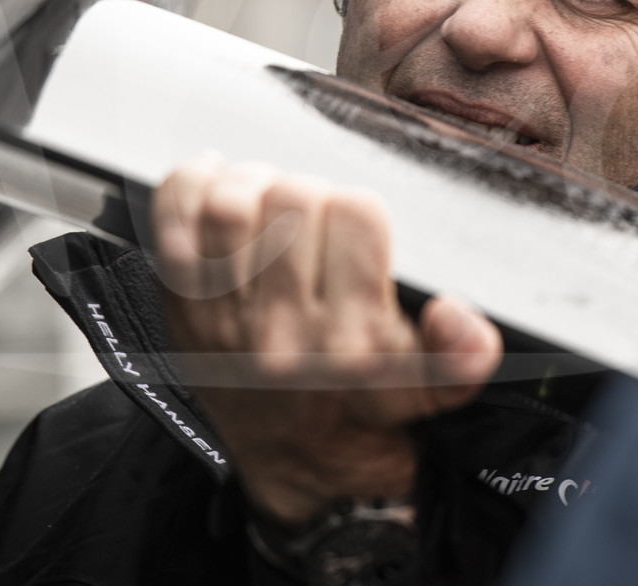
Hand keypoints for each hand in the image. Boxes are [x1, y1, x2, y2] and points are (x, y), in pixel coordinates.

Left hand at [151, 155, 502, 523]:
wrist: (299, 458)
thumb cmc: (363, 406)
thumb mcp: (433, 389)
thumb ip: (464, 353)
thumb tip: (458, 316)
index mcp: (351, 339)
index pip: (357, 214)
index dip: (359, 209)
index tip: (356, 227)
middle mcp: (284, 329)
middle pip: (292, 199)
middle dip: (308, 193)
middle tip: (313, 214)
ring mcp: (225, 317)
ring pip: (231, 203)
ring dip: (251, 183)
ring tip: (267, 196)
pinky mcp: (183, 308)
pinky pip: (173, 223)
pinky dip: (189, 186)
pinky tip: (213, 180)